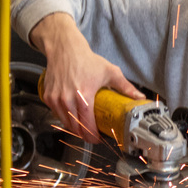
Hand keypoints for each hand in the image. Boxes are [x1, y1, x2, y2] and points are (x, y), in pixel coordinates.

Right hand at [31, 13, 143, 142]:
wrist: (64, 48)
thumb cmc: (86, 59)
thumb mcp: (110, 72)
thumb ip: (125, 87)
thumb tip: (139, 97)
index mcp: (83, 97)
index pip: (87, 126)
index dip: (93, 137)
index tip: (98, 138)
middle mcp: (67, 100)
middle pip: (75, 128)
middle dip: (84, 134)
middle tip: (92, 134)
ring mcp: (55, 99)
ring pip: (65, 123)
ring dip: (74, 127)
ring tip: (83, 126)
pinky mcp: (48, 97)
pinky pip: (56, 114)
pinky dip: (64, 117)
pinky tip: (72, 115)